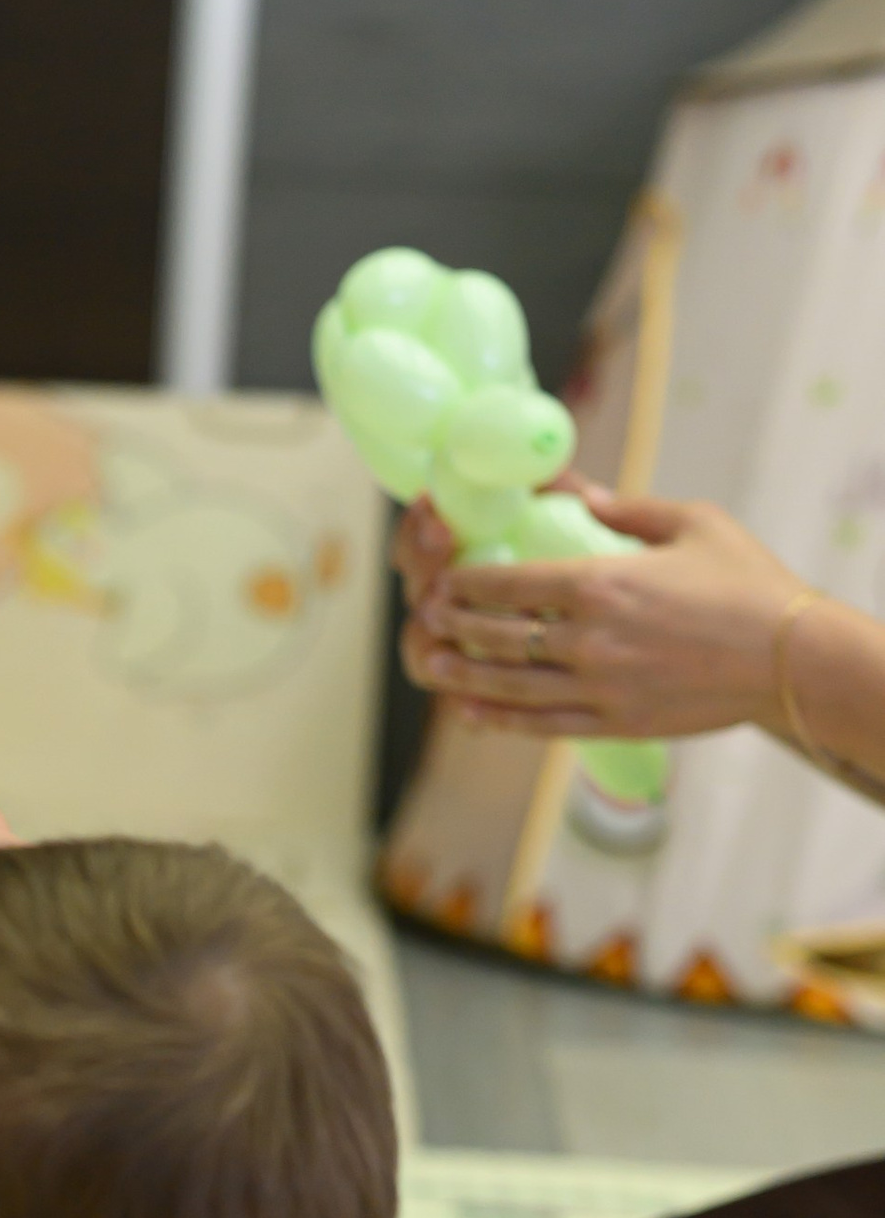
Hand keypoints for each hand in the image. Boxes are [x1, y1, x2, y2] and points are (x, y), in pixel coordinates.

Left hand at [403, 489, 809, 741]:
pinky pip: (541, 725)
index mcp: (601, 583)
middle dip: (455, 625)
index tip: (444, 581)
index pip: (510, 582)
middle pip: (499, 634)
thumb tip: (574, 492)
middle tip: (428, 619)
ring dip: (464, 673)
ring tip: (432, 663)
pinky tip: (472, 712)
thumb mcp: (690, 523)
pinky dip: (500, 719)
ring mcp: (598, 686)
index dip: (467, 583)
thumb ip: (624, 509)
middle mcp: (589, 638)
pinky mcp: (614, 722)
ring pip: (510, 684)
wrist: (789, 657)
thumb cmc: (746, 582)